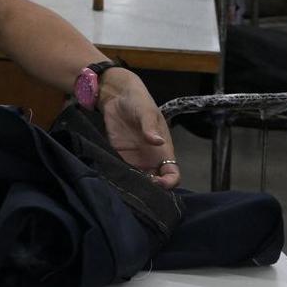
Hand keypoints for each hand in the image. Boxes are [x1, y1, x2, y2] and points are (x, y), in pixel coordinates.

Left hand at [99, 69, 180, 188]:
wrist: (117, 96)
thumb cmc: (138, 102)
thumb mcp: (146, 112)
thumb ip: (150, 127)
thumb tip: (157, 141)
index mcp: (163, 151)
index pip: (173, 175)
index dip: (168, 183)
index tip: (156, 182)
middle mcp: (150, 159)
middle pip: (155, 184)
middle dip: (149, 190)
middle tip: (138, 188)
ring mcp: (134, 159)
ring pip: (138, 181)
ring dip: (133, 186)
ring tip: (125, 187)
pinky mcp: (118, 156)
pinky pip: (121, 171)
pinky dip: (119, 177)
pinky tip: (114, 180)